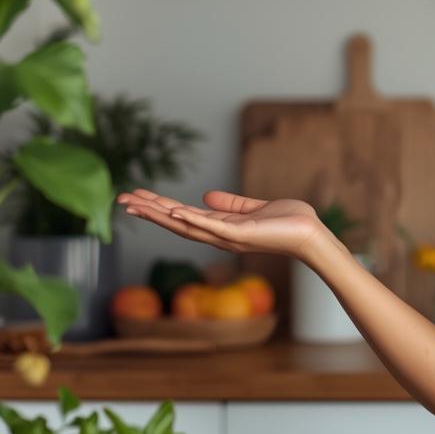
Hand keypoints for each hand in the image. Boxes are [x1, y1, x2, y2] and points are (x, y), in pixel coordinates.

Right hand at [116, 188, 331, 260]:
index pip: (183, 217)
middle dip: (149, 211)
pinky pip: (212, 226)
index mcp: (222, 228)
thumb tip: (207, 196)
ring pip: (186, 225)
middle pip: (176, 223)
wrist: (312, 234)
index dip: (159, 207)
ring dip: (160, 214)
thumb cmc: (289, 222)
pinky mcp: (241, 234)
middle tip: (122, 199)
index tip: (136, 196)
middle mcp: (220, 236)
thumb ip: (231, 204)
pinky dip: (192, 219)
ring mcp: (228, 237)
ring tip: (136, 203)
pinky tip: (172, 211)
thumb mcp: (255, 208)